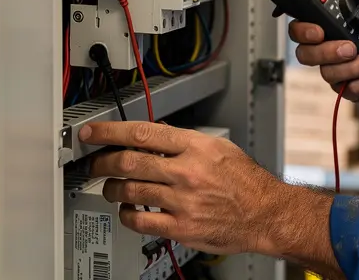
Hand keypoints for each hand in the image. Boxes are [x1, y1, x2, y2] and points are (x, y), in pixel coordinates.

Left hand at [81, 122, 281, 254]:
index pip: (142, 134)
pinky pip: (140, 221)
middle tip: (94, 163)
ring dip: (111, 189)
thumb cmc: (246, 182)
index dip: (110, 132)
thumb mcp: (220, 147)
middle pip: (129, 162)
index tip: (92, 133)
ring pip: (130, 191)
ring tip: (110, 188)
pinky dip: (126, 214)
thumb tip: (156, 133)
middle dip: (102, 162)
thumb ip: (185, 141)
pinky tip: (127, 210)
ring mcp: (183, 201)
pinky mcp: (181, 227)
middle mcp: (187, 172)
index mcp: (196, 147)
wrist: (266, 214)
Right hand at [290, 0, 358, 101]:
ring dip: (354, 67)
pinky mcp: (350, 88)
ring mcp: (336, 70)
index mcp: (329, 25)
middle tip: (350, 48)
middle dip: (327, 52)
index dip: (302, 30)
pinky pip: (349, 90)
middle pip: (305, 54)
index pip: (299, 28)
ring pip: (328, 73)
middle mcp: (326, 48)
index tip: (319, 31)